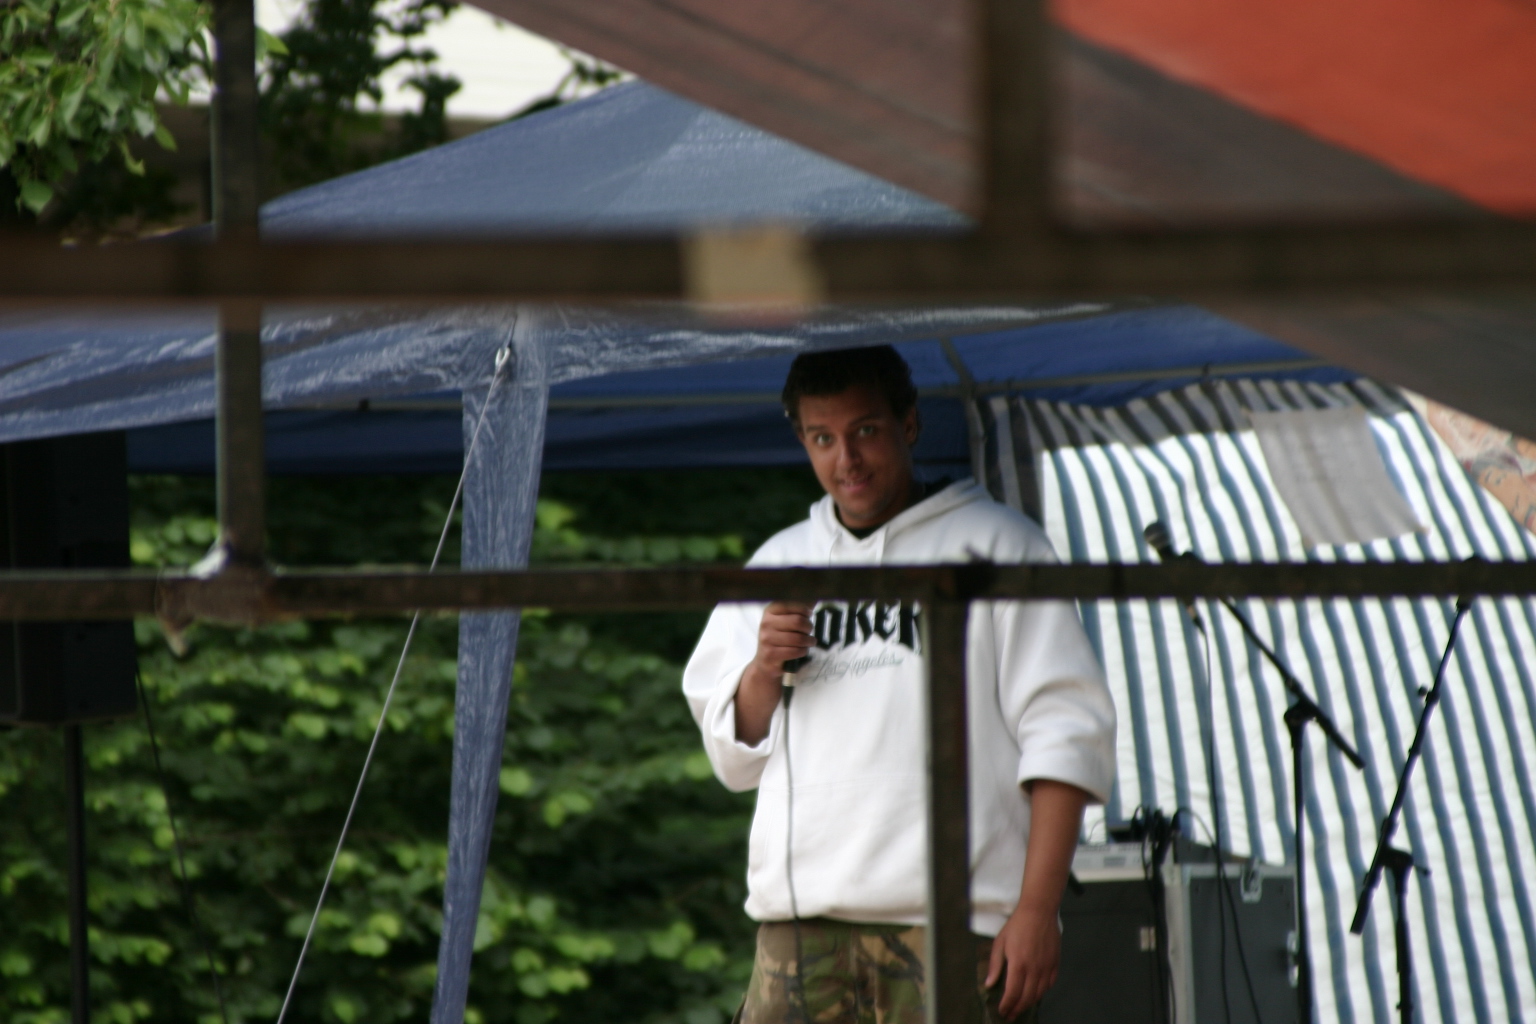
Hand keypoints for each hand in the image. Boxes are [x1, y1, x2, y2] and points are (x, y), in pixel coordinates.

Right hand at [735, 602, 812, 744]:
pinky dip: (803, 651)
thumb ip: (799, 609)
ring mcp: (766, 640)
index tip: (808, 615)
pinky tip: (802, 650)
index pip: (792, 605)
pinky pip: (795, 651)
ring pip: (798, 638)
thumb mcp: (785, 621)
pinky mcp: (771, 655)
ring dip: (809, 641)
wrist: (765, 664)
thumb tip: (814, 596)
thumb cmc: (780, 638)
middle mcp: (765, 623)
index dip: (805, 610)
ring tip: (810, 641)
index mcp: (770, 611)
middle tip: (810, 631)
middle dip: (809, 627)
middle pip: (798, 621)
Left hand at [985, 902, 1059, 1018]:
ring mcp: (1047, 968)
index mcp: (1018, 965)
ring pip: (1039, 994)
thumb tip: (989, 984)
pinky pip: (1050, 984)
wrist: (1039, 912)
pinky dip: (1042, 993)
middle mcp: (1034, 970)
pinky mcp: (1055, 964)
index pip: (1013, 993)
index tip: (1002, 1012)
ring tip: (1021, 1007)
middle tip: (1010, 1015)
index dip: (1007, 1006)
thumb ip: (995, 965)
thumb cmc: (1016, 926)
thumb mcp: (1000, 943)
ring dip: (1029, 1004)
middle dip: (1017, 1009)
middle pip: (1027, 998)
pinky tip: (1036, 994)